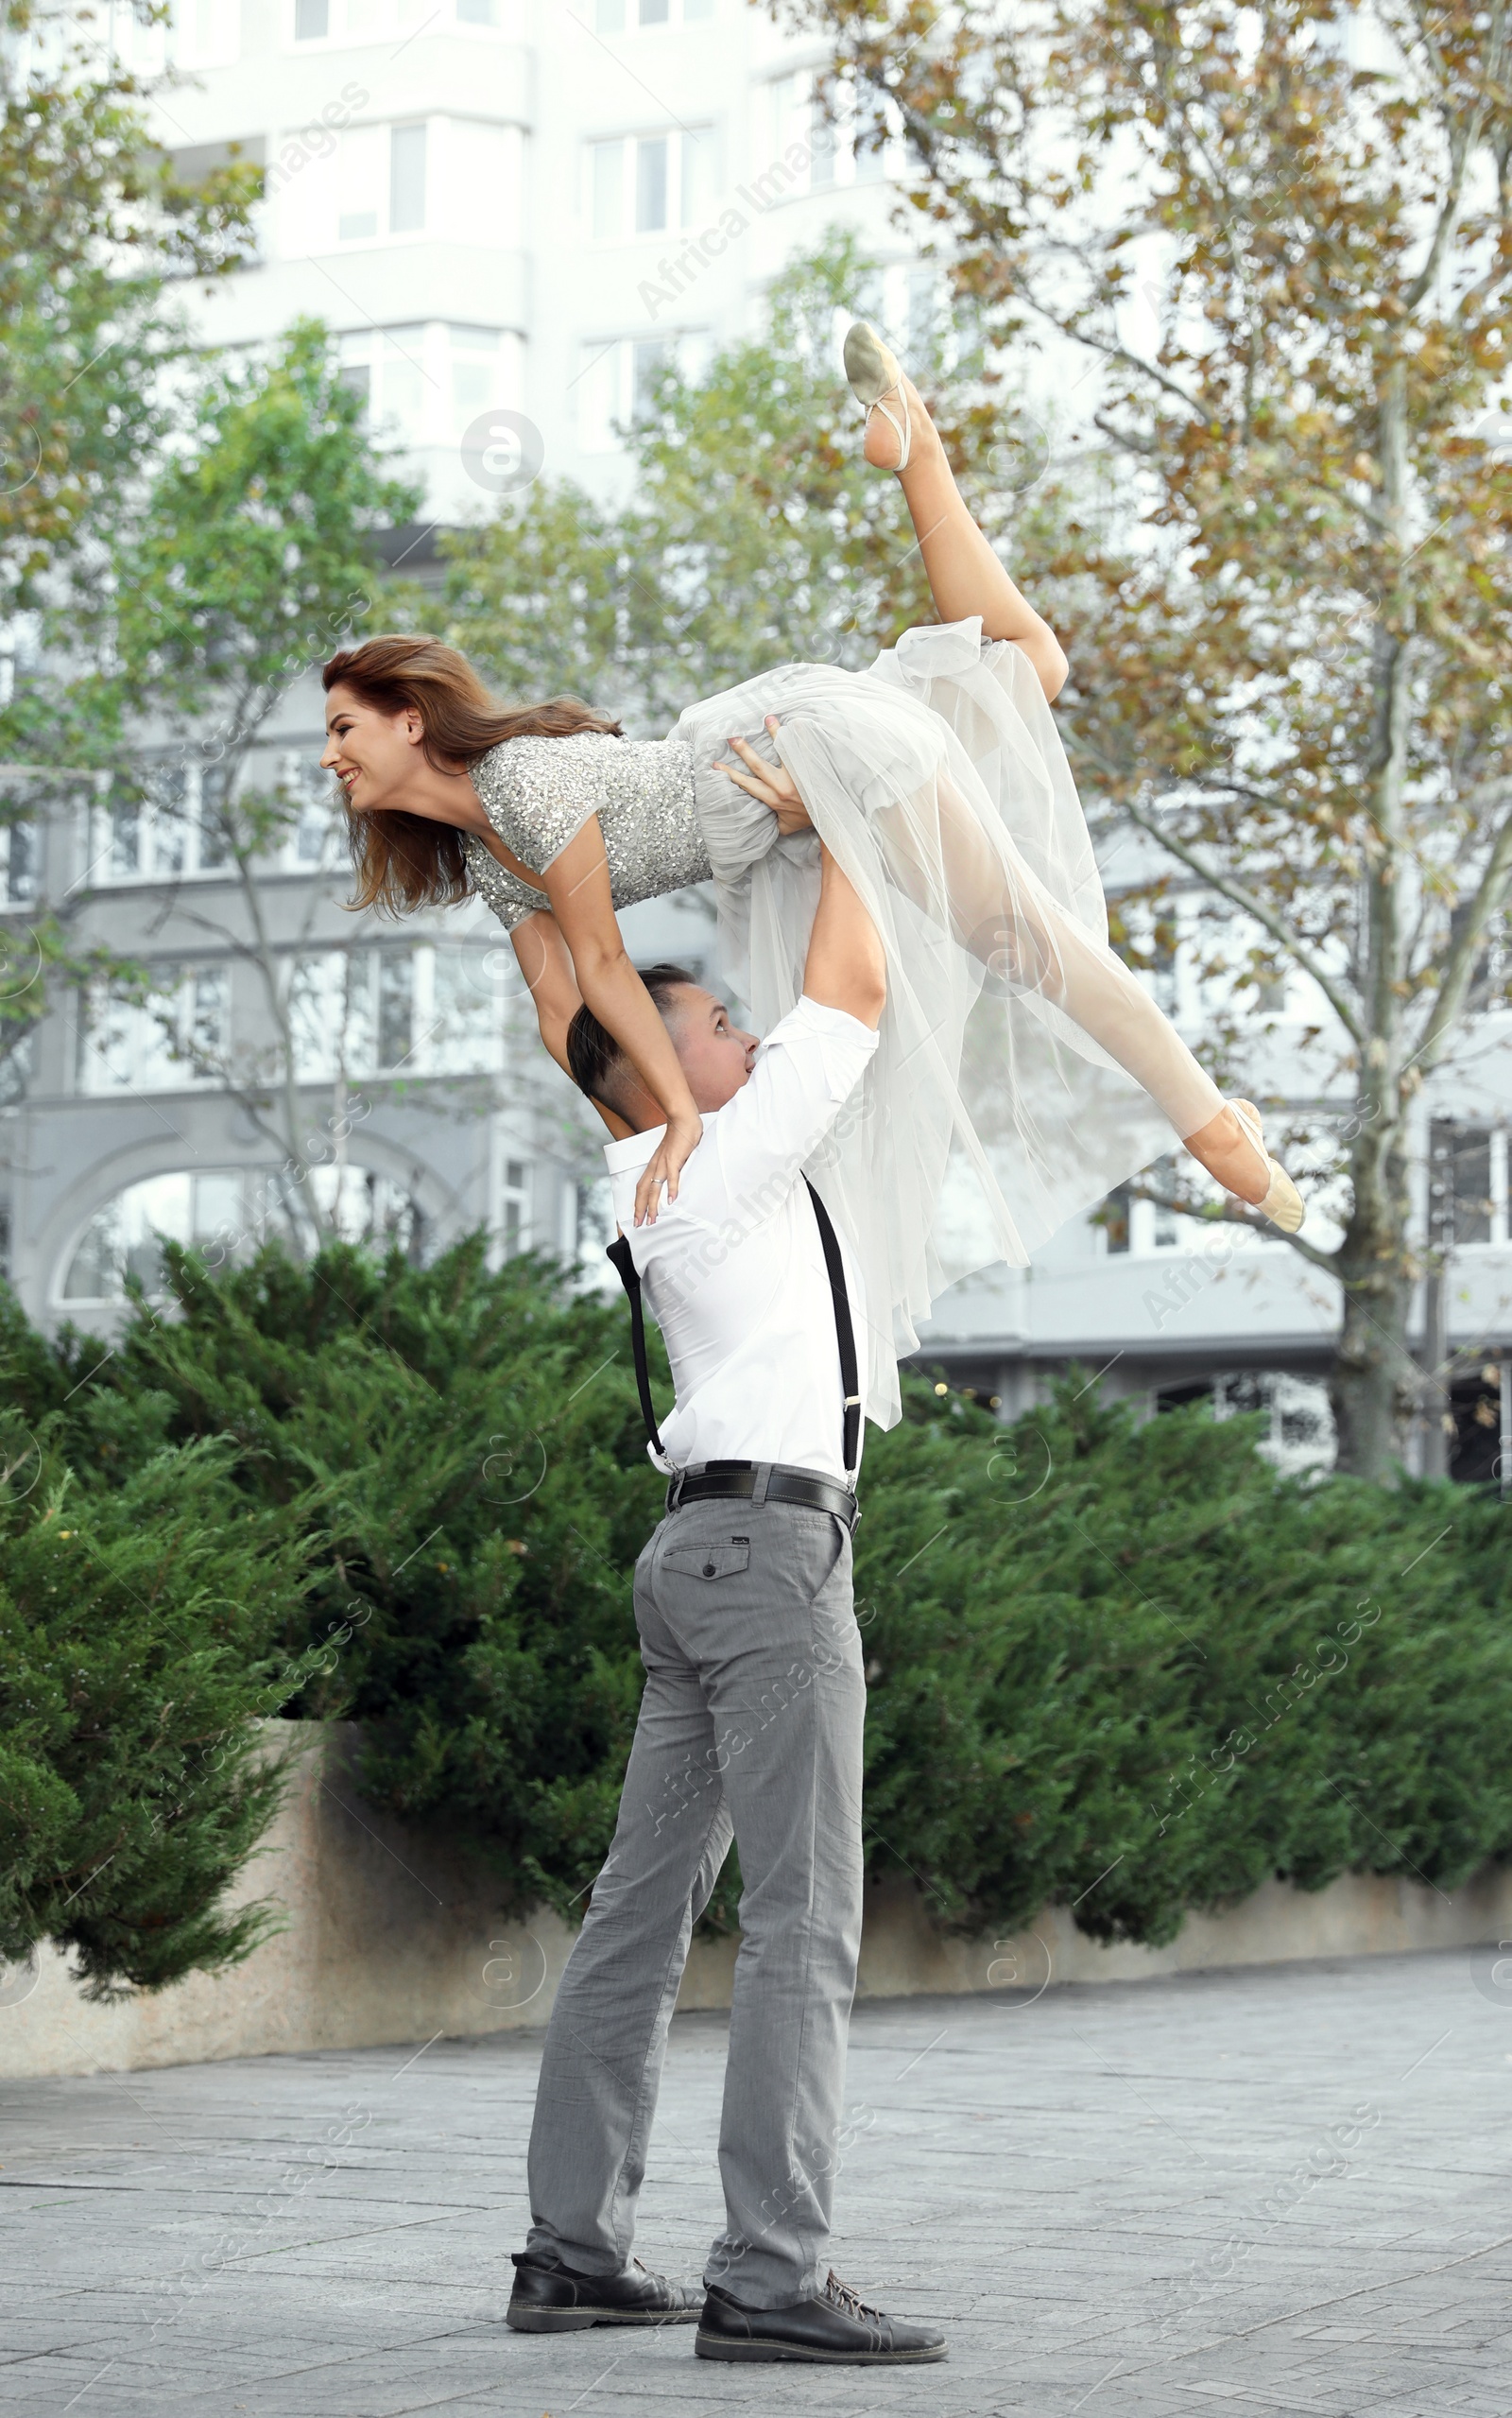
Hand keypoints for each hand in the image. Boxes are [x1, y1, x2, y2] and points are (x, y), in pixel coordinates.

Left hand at [634, 1108, 702, 1225]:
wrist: (682, 1119)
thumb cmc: (679, 1136)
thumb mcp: (671, 1154)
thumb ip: (671, 1167)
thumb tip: (673, 1179)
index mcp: (653, 1165)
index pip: (641, 1186)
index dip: (638, 1202)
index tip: (637, 1216)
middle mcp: (655, 1165)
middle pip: (643, 1191)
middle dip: (640, 1209)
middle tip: (638, 1224)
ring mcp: (663, 1163)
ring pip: (654, 1188)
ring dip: (652, 1205)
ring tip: (652, 1219)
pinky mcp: (675, 1159)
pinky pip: (671, 1177)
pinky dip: (671, 1189)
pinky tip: (671, 1201)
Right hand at [718, 716, 812, 836]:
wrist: (832, 817)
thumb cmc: (808, 821)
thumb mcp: (787, 827)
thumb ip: (773, 822)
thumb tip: (760, 822)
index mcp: (774, 799)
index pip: (747, 784)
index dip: (730, 774)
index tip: (715, 765)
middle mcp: (783, 786)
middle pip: (758, 765)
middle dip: (744, 751)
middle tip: (732, 738)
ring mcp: (798, 776)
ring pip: (784, 751)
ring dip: (776, 734)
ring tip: (769, 719)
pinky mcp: (811, 768)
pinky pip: (806, 749)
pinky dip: (803, 736)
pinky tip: (799, 722)